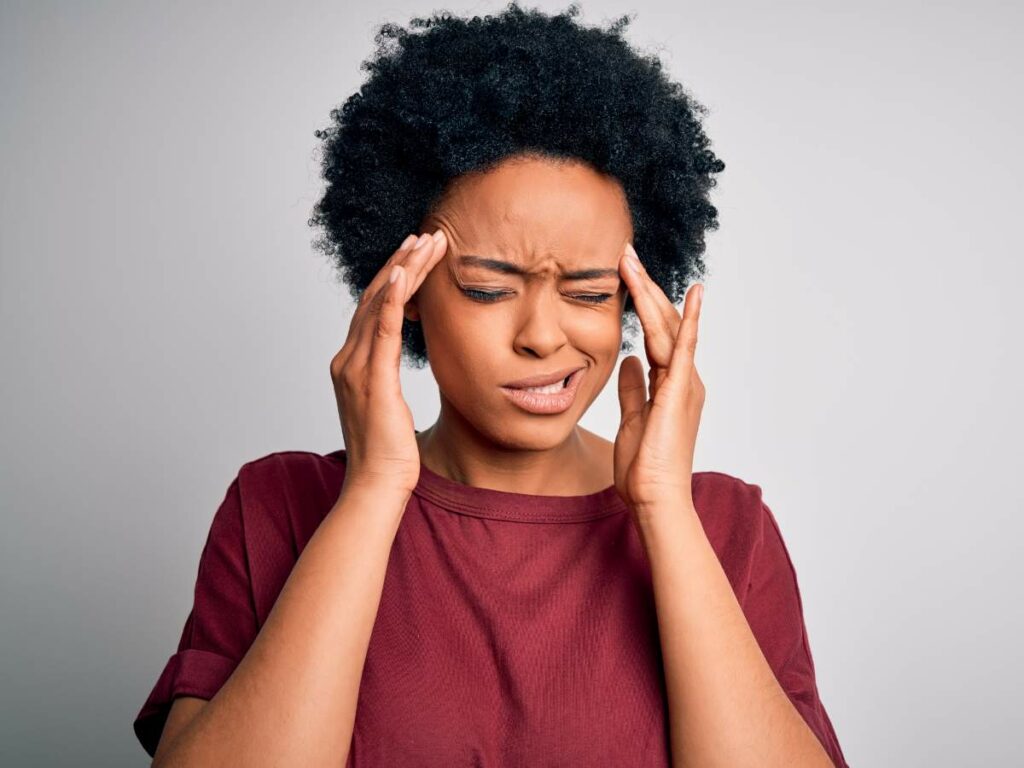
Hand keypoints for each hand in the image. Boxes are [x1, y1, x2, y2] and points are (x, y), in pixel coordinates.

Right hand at [329, 229, 446, 497]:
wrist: (377, 486)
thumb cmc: (388, 454)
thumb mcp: (389, 408)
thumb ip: (387, 380)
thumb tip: (397, 370)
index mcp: (352, 364)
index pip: (375, 309)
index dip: (396, 277)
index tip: (418, 254)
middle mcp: (347, 359)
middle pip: (375, 297)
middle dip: (402, 262)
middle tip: (428, 235)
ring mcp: (356, 368)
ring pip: (381, 304)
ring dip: (405, 269)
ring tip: (428, 243)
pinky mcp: (372, 379)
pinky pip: (382, 330)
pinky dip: (394, 299)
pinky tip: (406, 274)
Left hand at [613, 242, 705, 518]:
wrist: (655, 498)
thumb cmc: (643, 467)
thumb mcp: (631, 419)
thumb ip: (632, 389)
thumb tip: (629, 361)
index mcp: (670, 384)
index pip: (655, 333)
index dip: (640, 303)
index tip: (624, 276)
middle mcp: (683, 378)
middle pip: (663, 322)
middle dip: (644, 287)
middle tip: (624, 253)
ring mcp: (685, 383)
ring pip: (667, 327)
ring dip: (649, 292)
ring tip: (631, 260)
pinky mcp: (682, 391)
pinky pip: (685, 348)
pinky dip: (688, 320)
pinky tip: (692, 294)